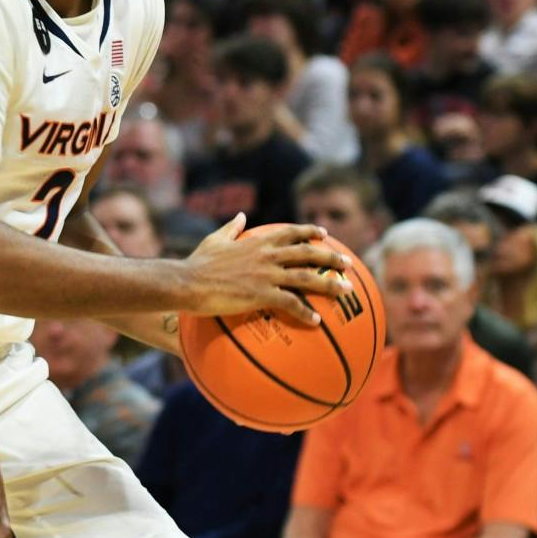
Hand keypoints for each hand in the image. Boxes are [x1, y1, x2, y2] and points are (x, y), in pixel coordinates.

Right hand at [184, 215, 351, 323]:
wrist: (188, 281)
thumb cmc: (199, 262)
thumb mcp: (216, 239)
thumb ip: (232, 227)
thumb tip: (242, 216)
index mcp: (258, 241)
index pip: (291, 232)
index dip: (310, 232)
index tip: (325, 234)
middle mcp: (268, 255)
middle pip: (308, 253)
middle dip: (331, 258)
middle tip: (348, 264)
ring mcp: (267, 275)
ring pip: (307, 277)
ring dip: (329, 284)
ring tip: (346, 290)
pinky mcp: (261, 294)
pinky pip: (291, 304)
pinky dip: (306, 312)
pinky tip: (317, 321)